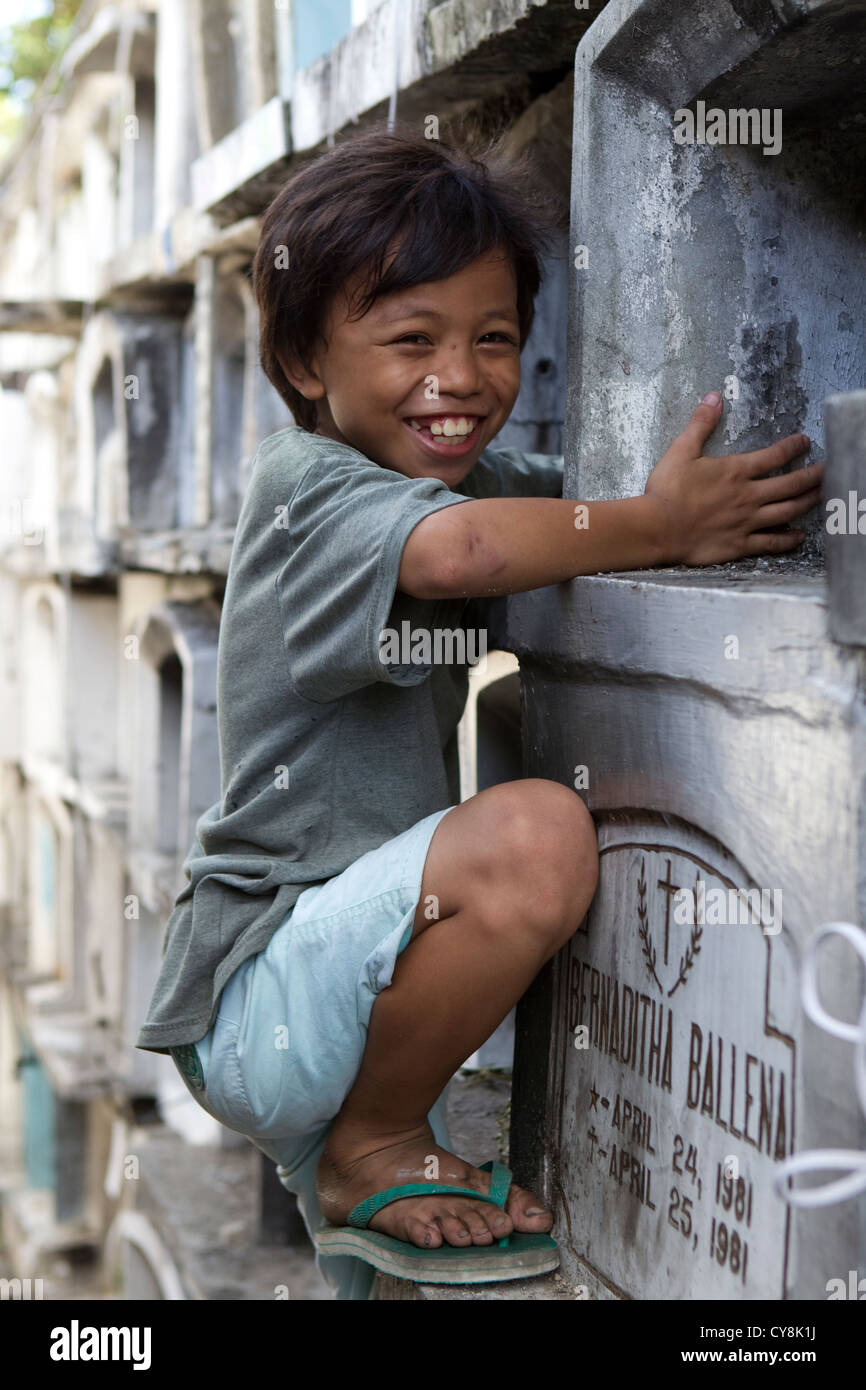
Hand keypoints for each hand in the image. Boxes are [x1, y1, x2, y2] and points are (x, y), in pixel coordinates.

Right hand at [643, 393, 823, 565]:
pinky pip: (771, 542)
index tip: (805, 442)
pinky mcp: (740, 544)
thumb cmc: (666, 490)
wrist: (658, 528)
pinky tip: (799, 536)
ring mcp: (747, 521)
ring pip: (787, 510)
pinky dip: (788, 539)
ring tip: (821, 495)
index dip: (793, 447)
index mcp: (736, 471)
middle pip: (790, 484)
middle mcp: (748, 495)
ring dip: (808, 502)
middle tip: (827, 470)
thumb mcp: (681, 451)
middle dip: (812, 475)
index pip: (774, 456)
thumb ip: (700, 424)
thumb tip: (713, 397)